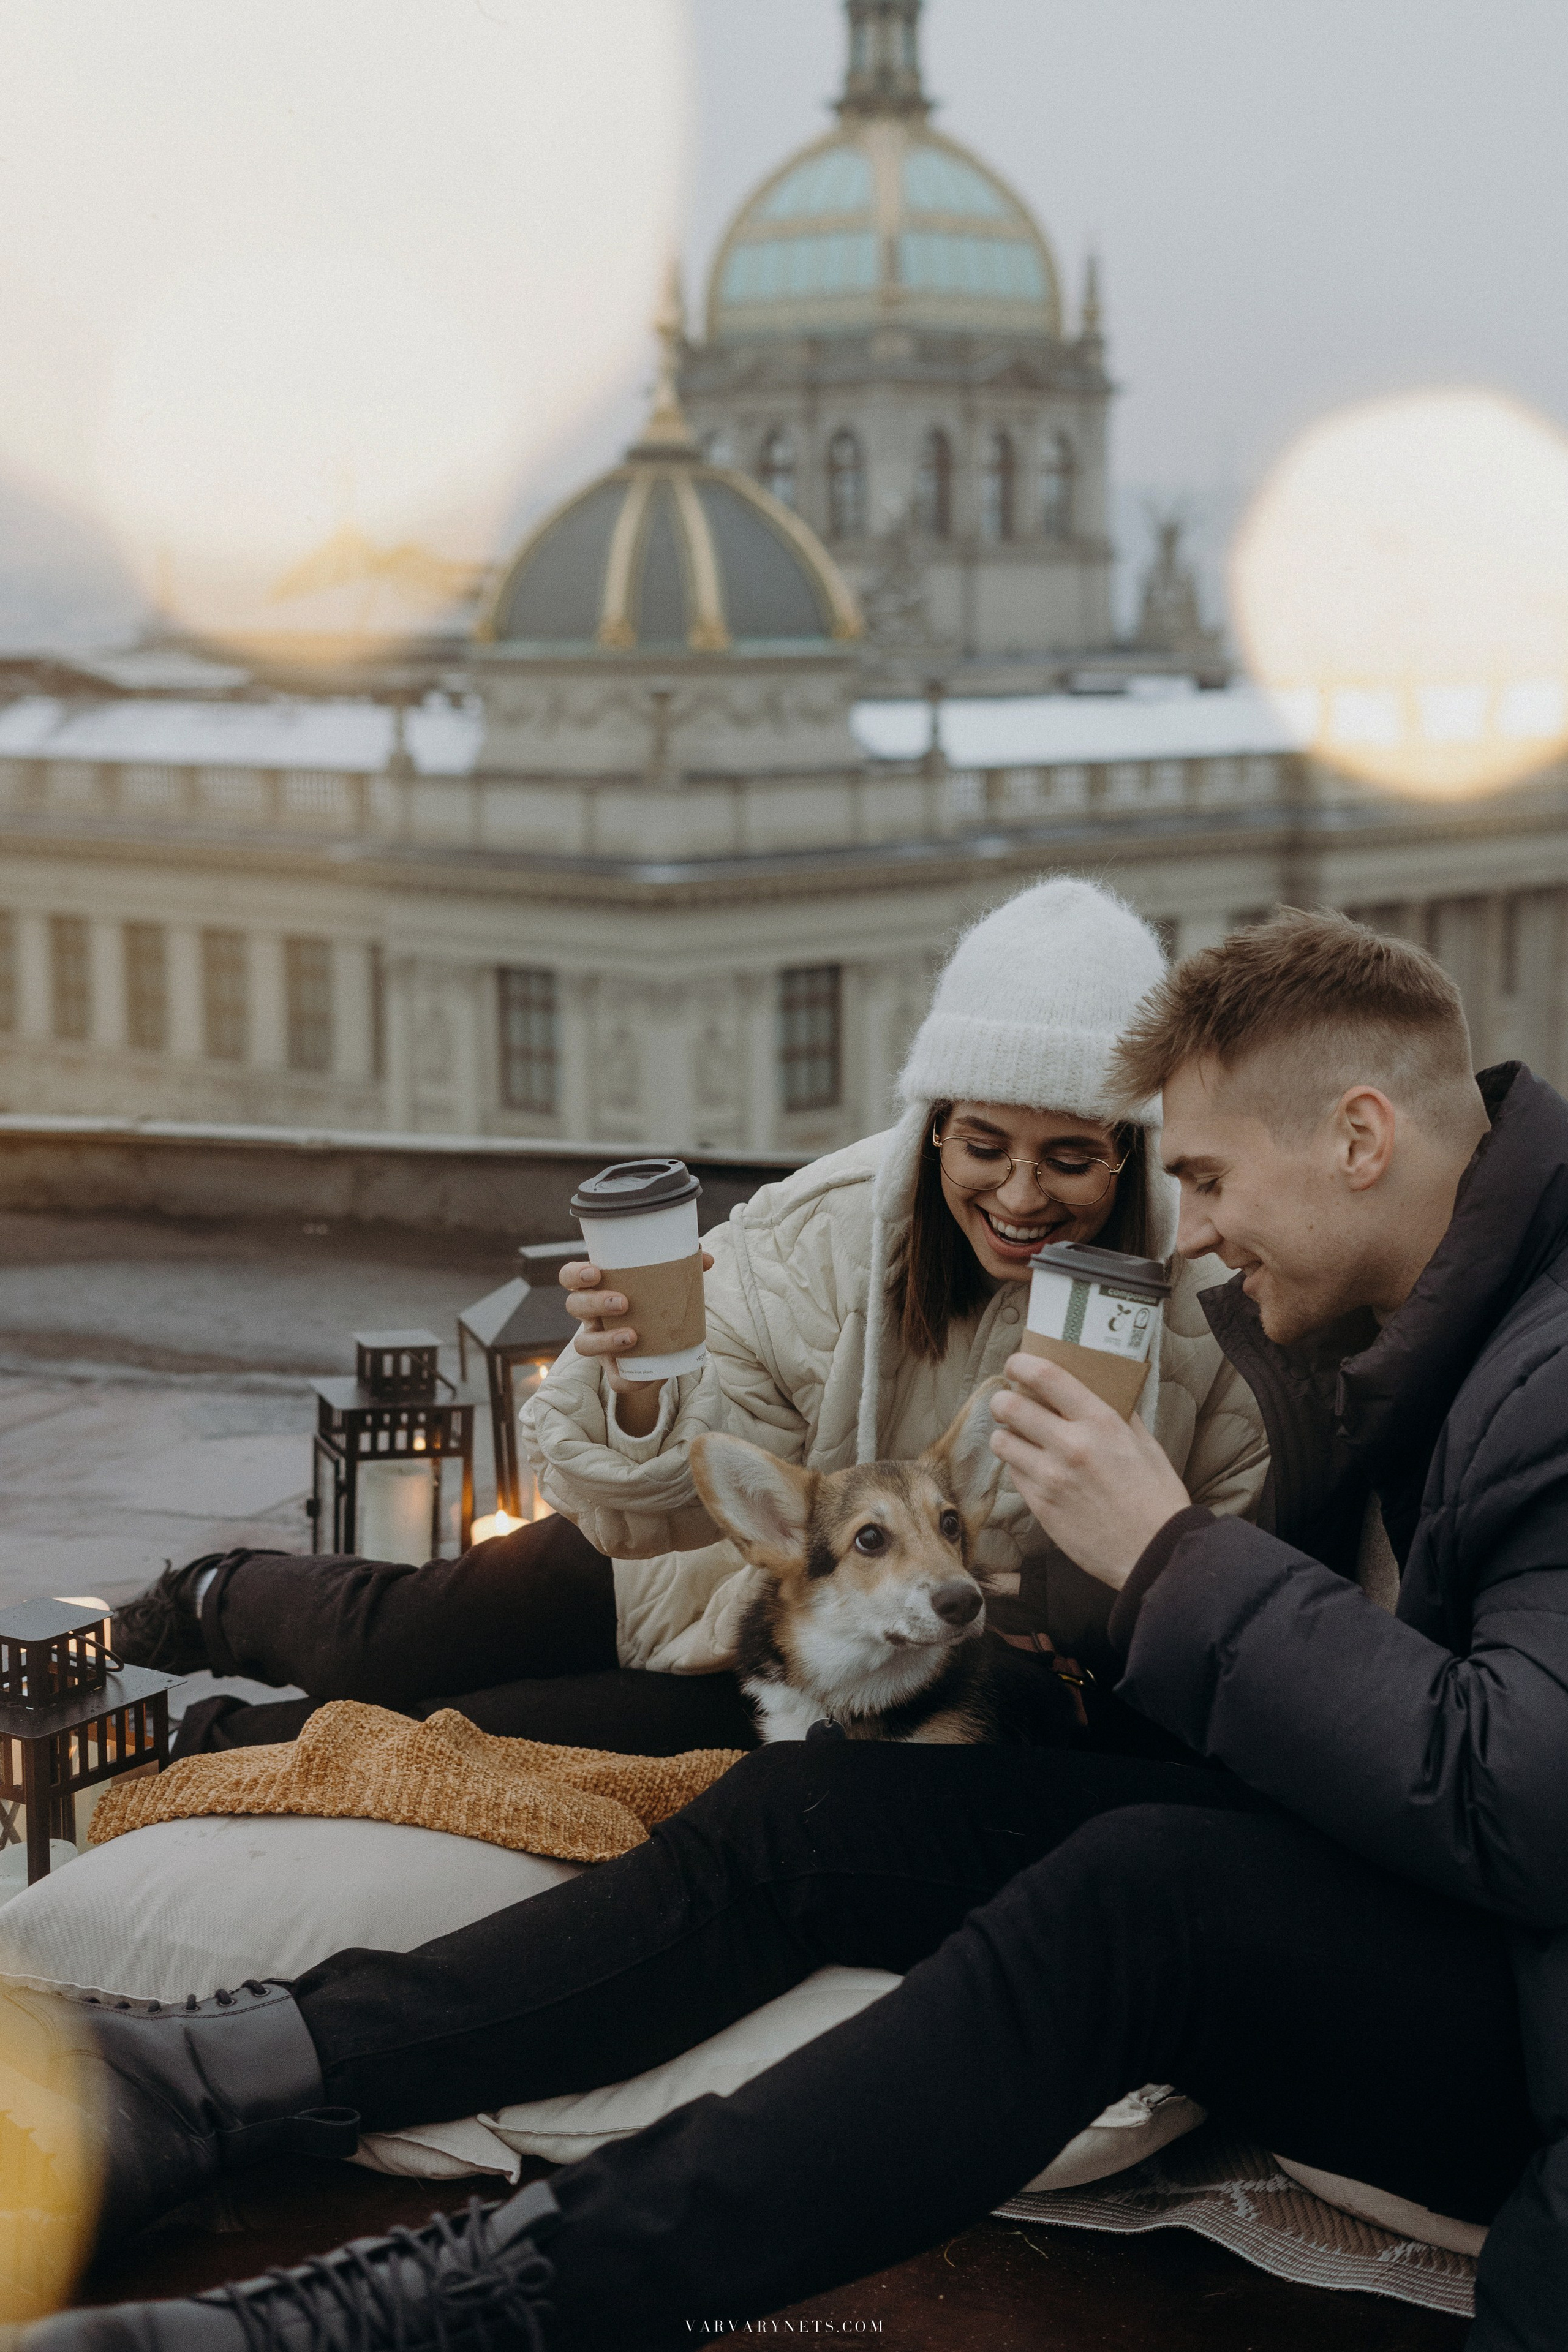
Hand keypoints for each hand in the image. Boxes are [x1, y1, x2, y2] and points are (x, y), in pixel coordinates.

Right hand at [560, 1255, 714, 1434]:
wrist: (662, 1345)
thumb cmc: (655, 1302)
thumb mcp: (665, 1283)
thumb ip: (683, 1268)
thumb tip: (705, 1259)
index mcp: (597, 1288)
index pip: (571, 1277)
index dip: (576, 1275)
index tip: (595, 1272)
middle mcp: (591, 1316)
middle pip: (575, 1306)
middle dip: (595, 1303)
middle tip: (623, 1302)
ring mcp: (598, 1343)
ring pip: (584, 1344)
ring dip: (605, 1340)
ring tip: (631, 1336)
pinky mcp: (614, 1369)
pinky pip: (614, 1380)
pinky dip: (629, 1381)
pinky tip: (647, 1377)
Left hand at [989, 1354, 1190, 1589]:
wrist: (1155, 1553)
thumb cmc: (1157, 1498)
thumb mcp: (1146, 1445)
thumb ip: (1119, 1415)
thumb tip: (1101, 1390)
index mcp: (1101, 1422)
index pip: (1046, 1376)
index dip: (1022, 1363)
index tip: (1017, 1364)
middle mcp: (1070, 1445)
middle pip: (1009, 1405)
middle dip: (1004, 1400)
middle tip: (1010, 1404)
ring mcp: (1051, 1477)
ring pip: (1002, 1441)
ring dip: (1006, 1435)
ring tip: (1020, 1438)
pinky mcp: (1040, 1506)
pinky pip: (1013, 1474)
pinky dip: (1018, 1466)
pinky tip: (1035, 1469)